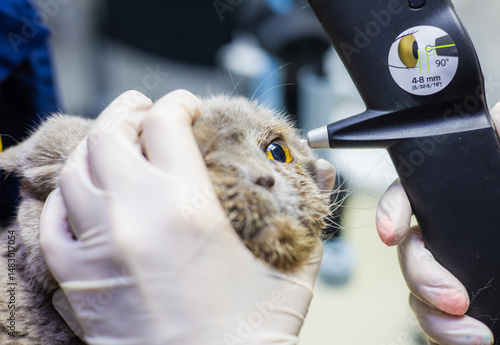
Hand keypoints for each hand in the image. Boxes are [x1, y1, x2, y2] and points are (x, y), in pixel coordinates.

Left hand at [41, 89, 322, 344]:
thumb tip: (324, 177)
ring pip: (77, 169)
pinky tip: (87, 193)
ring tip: (116, 143)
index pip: (165, 122)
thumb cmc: (248, 340)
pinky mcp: (78, 279)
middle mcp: (134, 218)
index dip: (178, 102)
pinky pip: (53, 220)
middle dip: (127, 110)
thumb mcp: (291, 275)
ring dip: (96, 146)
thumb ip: (311, 218)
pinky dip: (67, 196)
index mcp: (188, 208)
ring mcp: (98, 247)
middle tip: (144, 110)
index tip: (187, 106)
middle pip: (110, 133)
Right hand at [375, 103, 499, 344]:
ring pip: (415, 290)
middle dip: (422, 276)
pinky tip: (470, 338)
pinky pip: (433, 318)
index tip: (390, 233)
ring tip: (470, 333)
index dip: (391, 212)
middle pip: (408, 250)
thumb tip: (498, 118)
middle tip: (454, 300)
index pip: (408, 197)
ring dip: (432, 316)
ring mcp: (451, 268)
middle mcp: (446, 233)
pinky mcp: (457, 304)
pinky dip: (443, 332)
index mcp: (456, 201)